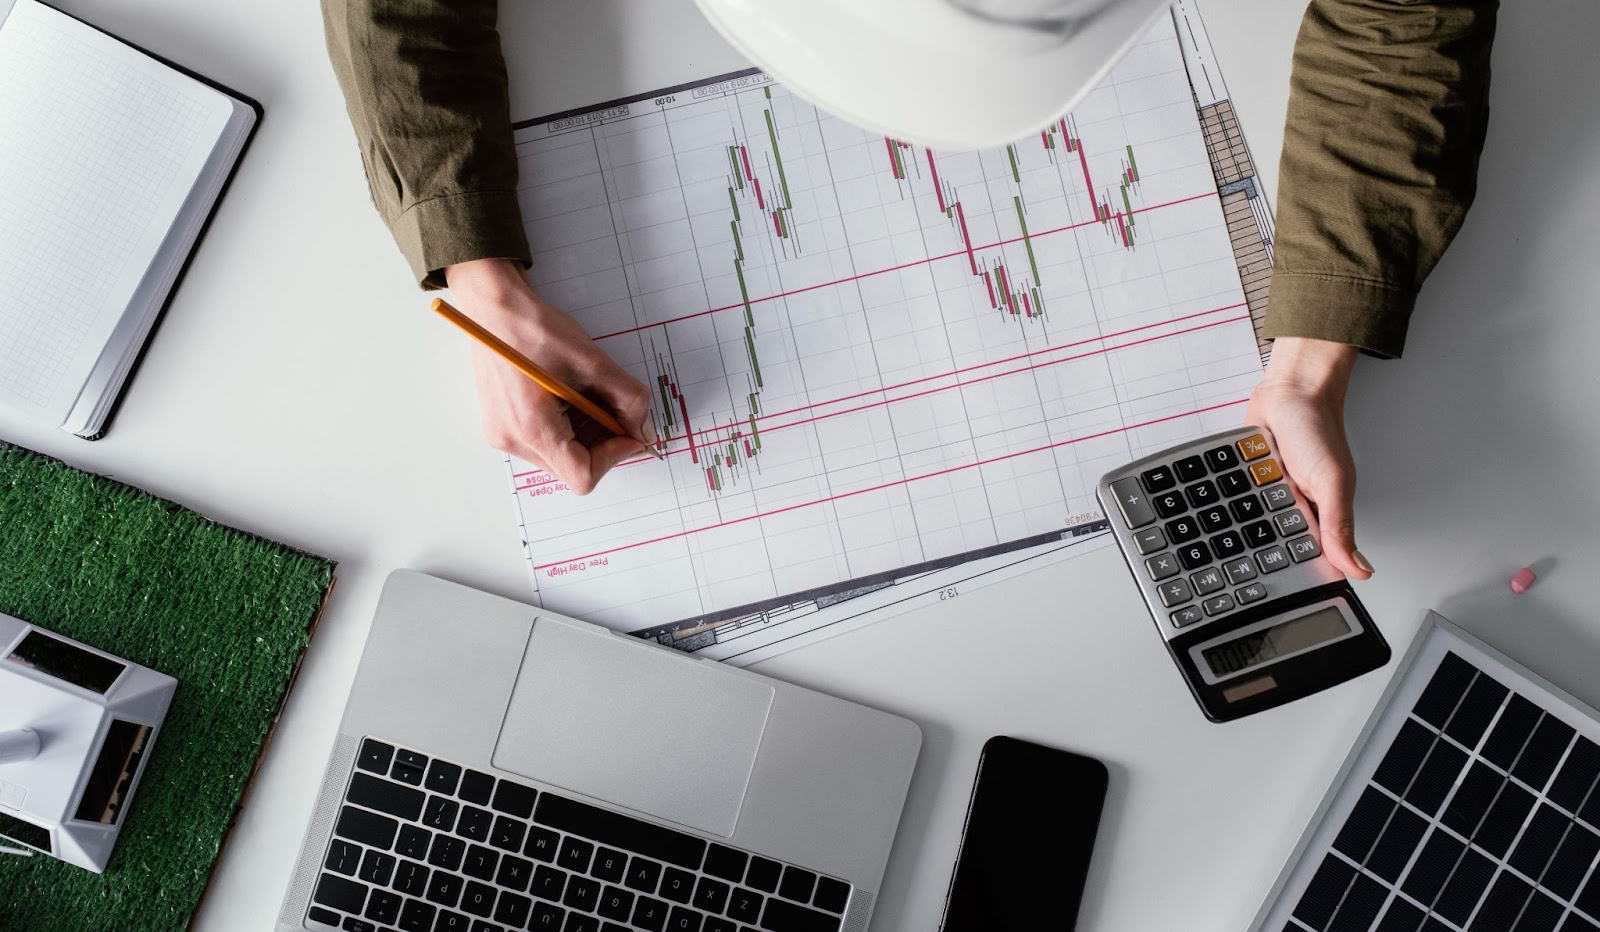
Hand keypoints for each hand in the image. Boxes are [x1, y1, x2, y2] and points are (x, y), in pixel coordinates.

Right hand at [444, 258, 654, 494]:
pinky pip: (542, 442)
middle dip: (600, 442)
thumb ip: (628, 399)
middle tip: (608, 406)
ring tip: (582, 394)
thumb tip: (642, 428)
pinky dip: (563, 427)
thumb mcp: (594, 362)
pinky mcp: (499, 426)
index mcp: (533, 428)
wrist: (495, 309)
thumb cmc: (537, 329)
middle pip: (571, 468)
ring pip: (558, 457)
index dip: (614, 455)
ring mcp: (502, 435)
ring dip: (582, 434)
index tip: (627, 429)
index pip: (583, 475)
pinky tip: (565, 395)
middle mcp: (512, 441)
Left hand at [1243, 337, 1372, 579]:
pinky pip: (1228, 501)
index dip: (1288, 575)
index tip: (1269, 594)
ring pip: (1243, 527)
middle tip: (1237, 567)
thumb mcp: (1333, 482)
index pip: (1304, 558)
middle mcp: (1289, 510)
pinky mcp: (1243, 481)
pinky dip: (1221, 504)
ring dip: (1232, 530)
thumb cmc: (1318, 430)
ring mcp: (1263, 496)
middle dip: (1253, 554)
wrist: (1288, 391)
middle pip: (1268, 547)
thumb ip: (1340, 525)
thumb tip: (1359, 570)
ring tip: (1219, 543)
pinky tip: (1209, 513)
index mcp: (1318, 517)